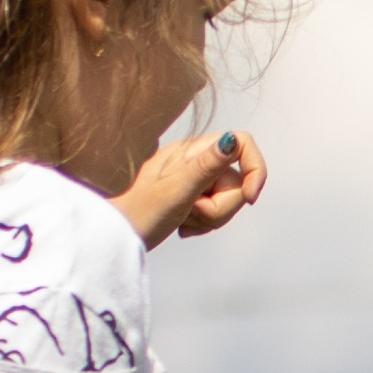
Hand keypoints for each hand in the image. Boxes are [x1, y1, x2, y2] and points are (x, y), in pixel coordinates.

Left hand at [110, 131, 266, 246]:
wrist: (117, 234)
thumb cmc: (140, 212)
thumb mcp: (178, 189)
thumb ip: (208, 165)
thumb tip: (233, 139)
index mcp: (193, 150)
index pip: (242, 144)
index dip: (254, 170)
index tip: (248, 198)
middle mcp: (195, 159)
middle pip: (236, 182)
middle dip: (221, 207)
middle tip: (192, 211)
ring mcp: (193, 178)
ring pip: (227, 200)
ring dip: (209, 217)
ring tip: (183, 219)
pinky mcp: (190, 196)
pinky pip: (214, 211)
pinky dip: (203, 223)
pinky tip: (182, 226)